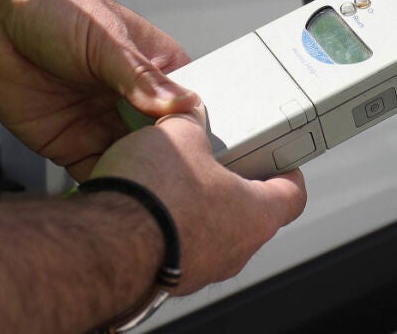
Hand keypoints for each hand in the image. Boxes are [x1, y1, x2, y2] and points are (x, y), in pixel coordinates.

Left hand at [0, 0, 197, 179]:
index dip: (194, 129)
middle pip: (164, 140)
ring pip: (134, 162)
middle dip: (168, 160)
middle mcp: (133, 99)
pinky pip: (98, 172)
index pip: (188, 105)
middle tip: (171, 178)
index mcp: (154, 67)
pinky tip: (115, 191)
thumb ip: (140, 76)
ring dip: (139, 175)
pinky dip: (107, 185)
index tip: (198, 150)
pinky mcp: (72, 145)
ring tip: (147, 191)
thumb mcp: (104, 38)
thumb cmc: (53, 7)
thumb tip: (181, 104)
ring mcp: (104, 124)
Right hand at [90, 104, 306, 292]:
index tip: (281, 160)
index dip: (288, 173)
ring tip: (173, 182)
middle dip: (235, 187)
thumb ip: (190, 121)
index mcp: (257, 215)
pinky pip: (176, 251)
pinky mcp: (165, 282)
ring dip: (198, 212)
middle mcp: (236, 251)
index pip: (293, 195)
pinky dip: (167, 231)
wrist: (103, 246)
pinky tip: (144, 210)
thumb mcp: (179, 136)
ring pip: (212, 236)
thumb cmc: (155, 195)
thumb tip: (187, 113)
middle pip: (251, 216)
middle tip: (218, 161)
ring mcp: (201, 270)